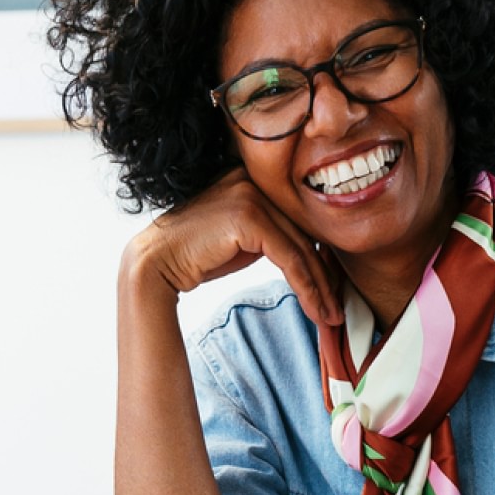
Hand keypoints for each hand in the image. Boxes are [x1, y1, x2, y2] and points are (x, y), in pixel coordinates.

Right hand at [124, 167, 342, 326]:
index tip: (332, 289)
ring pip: (302, 247)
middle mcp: (254, 179)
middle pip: (305, 232)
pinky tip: (315, 309)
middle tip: (337, 308)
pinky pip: (290, 257)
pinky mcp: (249, 216)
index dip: (320, 256)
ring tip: (330, 316)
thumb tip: (310, 252)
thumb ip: (273, 235)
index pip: (299, 220)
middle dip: (326, 275)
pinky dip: (307, 287)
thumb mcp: (243, 240)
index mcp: (254, 178)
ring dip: (321, 288)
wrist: (156, 262)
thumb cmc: (196, 254)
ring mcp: (251, 194)